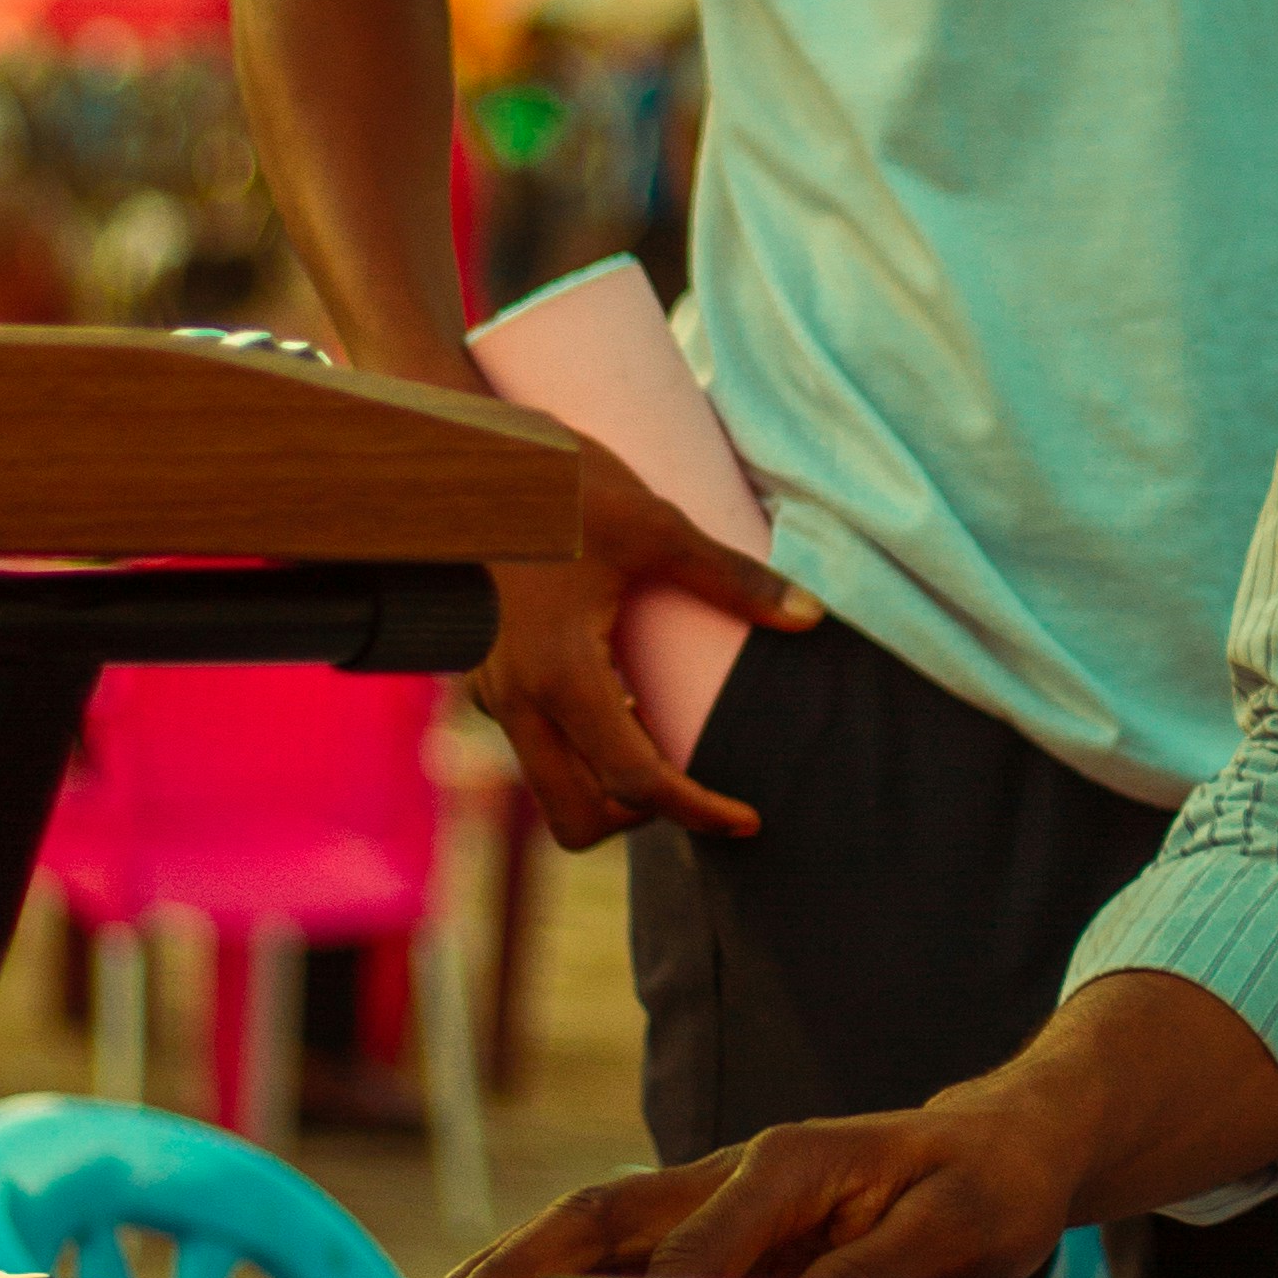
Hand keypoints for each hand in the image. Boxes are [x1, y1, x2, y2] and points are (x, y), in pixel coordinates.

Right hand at [420, 1083, 1084, 1277]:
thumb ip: (868, 1276)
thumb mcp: (952, 1232)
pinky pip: (624, 1252)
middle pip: (605, 1214)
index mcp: (790, 1163)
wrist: (1005, 1145)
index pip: (697, 1240)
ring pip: (598, 1229)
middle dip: (518, 1266)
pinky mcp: (721, 1228)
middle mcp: (739, 1171)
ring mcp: (721, 1198)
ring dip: (516, 1271)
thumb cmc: (982, 1184)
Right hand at [476, 434, 816, 850]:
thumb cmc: (563, 487)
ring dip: (609, 787)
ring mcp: (494, 693)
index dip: (697, 810)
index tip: (747, 819)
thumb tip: (811, 617)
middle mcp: (517, 699)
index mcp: (560, 671)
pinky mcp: (489, 680)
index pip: (633, 780)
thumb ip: (734, 579)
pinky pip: (538, 749)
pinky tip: (629, 702)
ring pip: (552, 788)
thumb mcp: (657, 526)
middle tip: (705, 785)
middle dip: (643, 816)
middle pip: (577, 817)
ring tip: (671, 738)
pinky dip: (585, 751)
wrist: (467, 458)